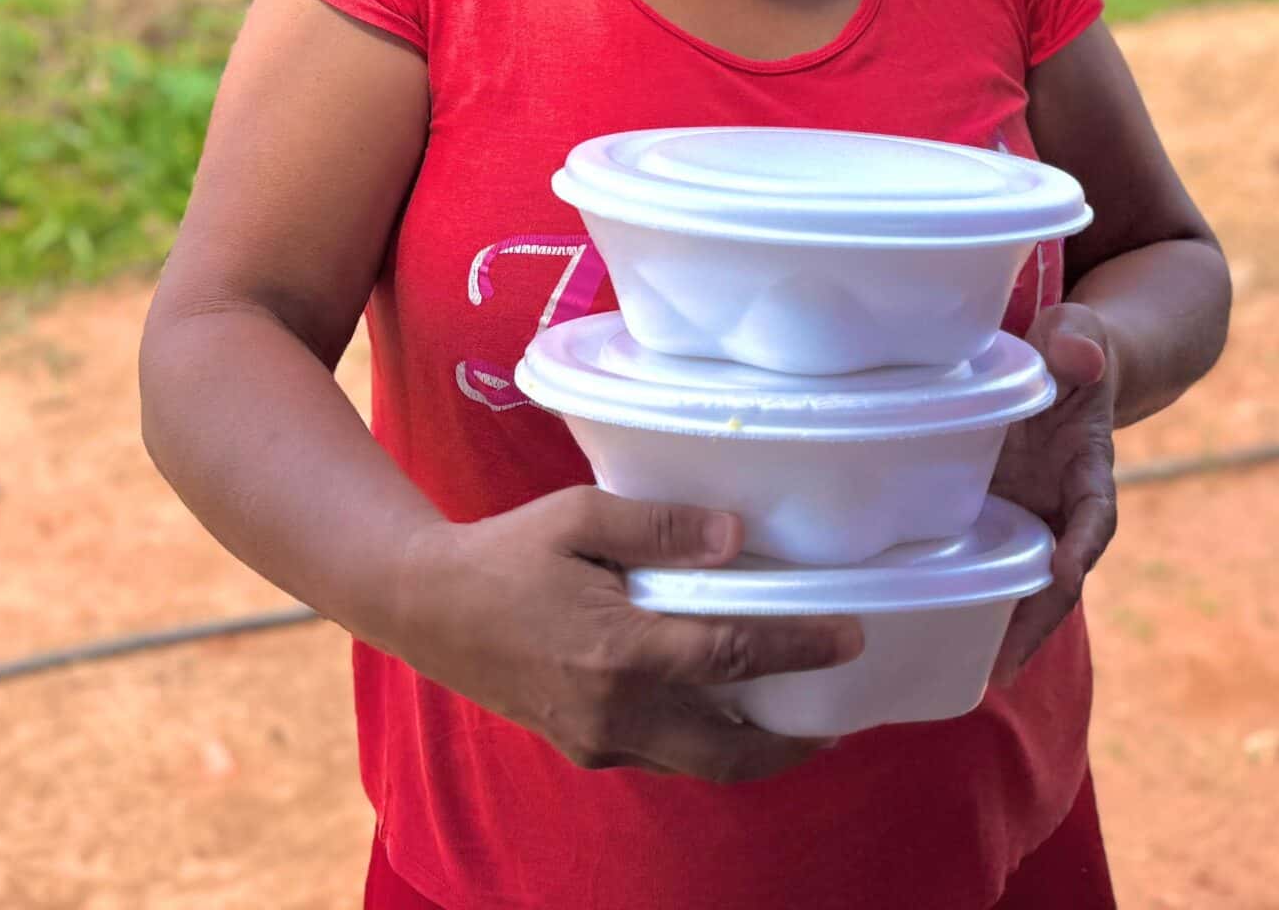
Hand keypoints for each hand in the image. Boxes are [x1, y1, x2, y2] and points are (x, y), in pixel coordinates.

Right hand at [395, 487, 864, 782]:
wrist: (427, 607)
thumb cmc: (506, 552)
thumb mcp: (581, 515)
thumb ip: (660, 527)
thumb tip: (736, 537)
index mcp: (619, 651)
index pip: (731, 657)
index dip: (799, 649)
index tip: (851, 638)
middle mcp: (615, 711)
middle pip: (729, 751)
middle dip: (792, 744)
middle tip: (839, 719)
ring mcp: (597, 739)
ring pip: (697, 763)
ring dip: (751, 750)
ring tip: (795, 720)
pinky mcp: (583, 748)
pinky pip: (661, 756)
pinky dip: (703, 742)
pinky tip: (723, 712)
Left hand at [988, 302, 1118, 684]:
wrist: (1060, 362)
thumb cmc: (1069, 348)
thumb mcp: (1076, 334)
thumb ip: (1078, 340)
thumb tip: (1081, 356)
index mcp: (1087, 461)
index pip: (1095, 510)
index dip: (1084, 543)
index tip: (1069, 572)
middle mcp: (1061, 500)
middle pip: (1060, 569)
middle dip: (1039, 618)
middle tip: (1009, 663)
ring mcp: (1029, 512)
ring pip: (1025, 577)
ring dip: (1010, 625)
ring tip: (985, 672)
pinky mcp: (994, 512)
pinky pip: (986, 558)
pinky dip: (973, 593)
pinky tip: (938, 626)